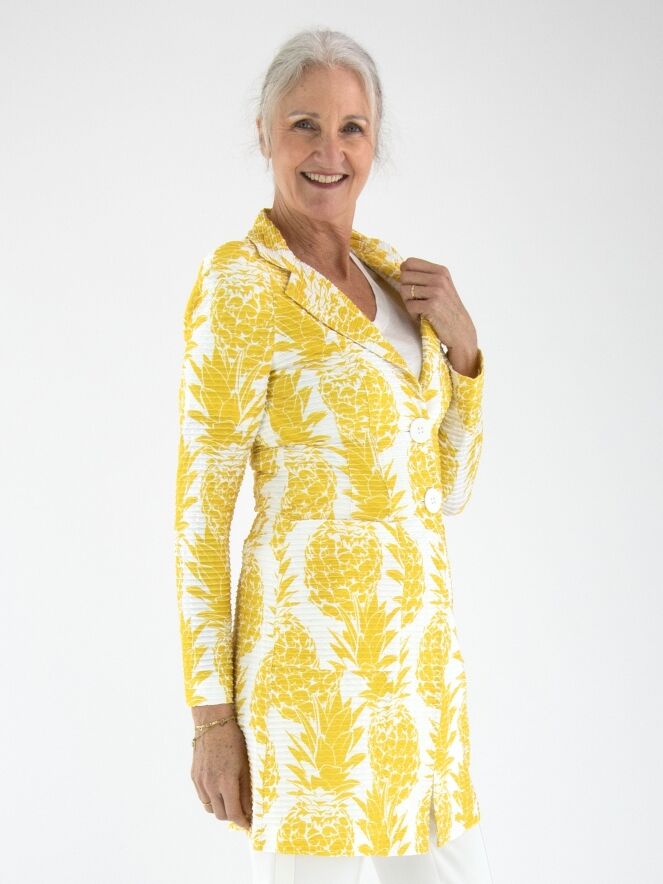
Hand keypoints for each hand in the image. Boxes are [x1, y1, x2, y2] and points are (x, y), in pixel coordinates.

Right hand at [191, 717, 251, 829]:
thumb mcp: (245, 765)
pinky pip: (202, 797)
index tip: (249, 825)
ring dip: (221, 809)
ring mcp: (200, 782)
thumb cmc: (234, 741)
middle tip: (242, 812)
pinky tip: (219, 791)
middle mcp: (210, 785)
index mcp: (226, 782)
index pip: (234, 813)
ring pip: (210, 808)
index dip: (243, 822)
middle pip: (221, 815)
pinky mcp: (194, 777)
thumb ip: (246, 790)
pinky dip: (211, 799)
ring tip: (230, 801)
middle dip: (232, 816)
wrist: (213, 723)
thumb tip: (249, 809)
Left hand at [399, 257, 479, 375]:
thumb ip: (426, 277)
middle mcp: (439, 278)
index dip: (405, 275)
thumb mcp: (441, 287)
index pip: (409, 262)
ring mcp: (436, 292)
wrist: (461, 331)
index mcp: (441, 271)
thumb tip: (401, 270)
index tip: (412, 286)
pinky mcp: (432, 306)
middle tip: (416, 301)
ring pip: (404, 291)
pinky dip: (413, 314)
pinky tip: (422, 317)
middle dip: (406, 290)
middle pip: (404, 277)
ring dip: (409, 303)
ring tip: (420, 309)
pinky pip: (409, 305)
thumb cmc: (447, 310)